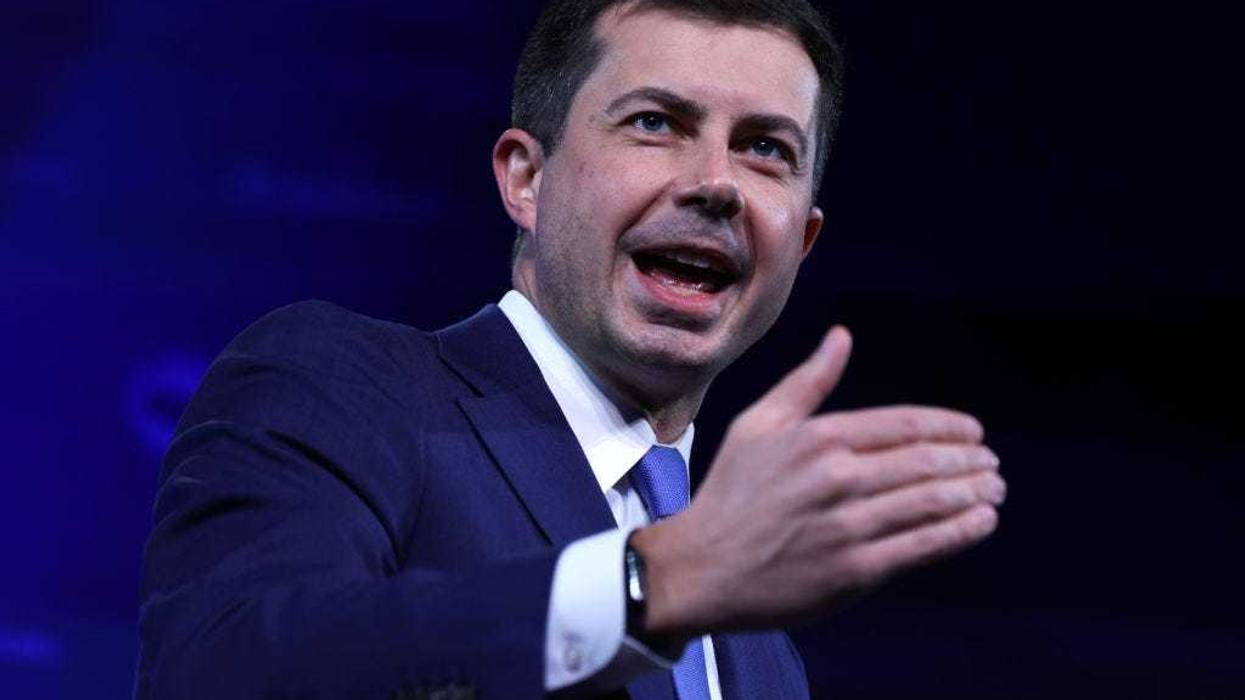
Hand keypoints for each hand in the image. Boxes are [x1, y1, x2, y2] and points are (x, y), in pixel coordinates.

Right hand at [631, 326, 1003, 637]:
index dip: (950, 427)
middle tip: (991, 463)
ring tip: (993, 488)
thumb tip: (842, 336)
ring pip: (931, 502)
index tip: (975, 433)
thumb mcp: (758, 425)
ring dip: (974, 493)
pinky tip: (980, 521)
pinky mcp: (854, 570)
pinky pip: (923, 546)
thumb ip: (807, 383)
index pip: (906, 424)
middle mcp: (837, 477)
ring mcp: (848, 526)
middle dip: (969, 461)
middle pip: (926, 463)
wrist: (702, 568)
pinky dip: (961, 531)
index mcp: (818, 437)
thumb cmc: (730, 492)